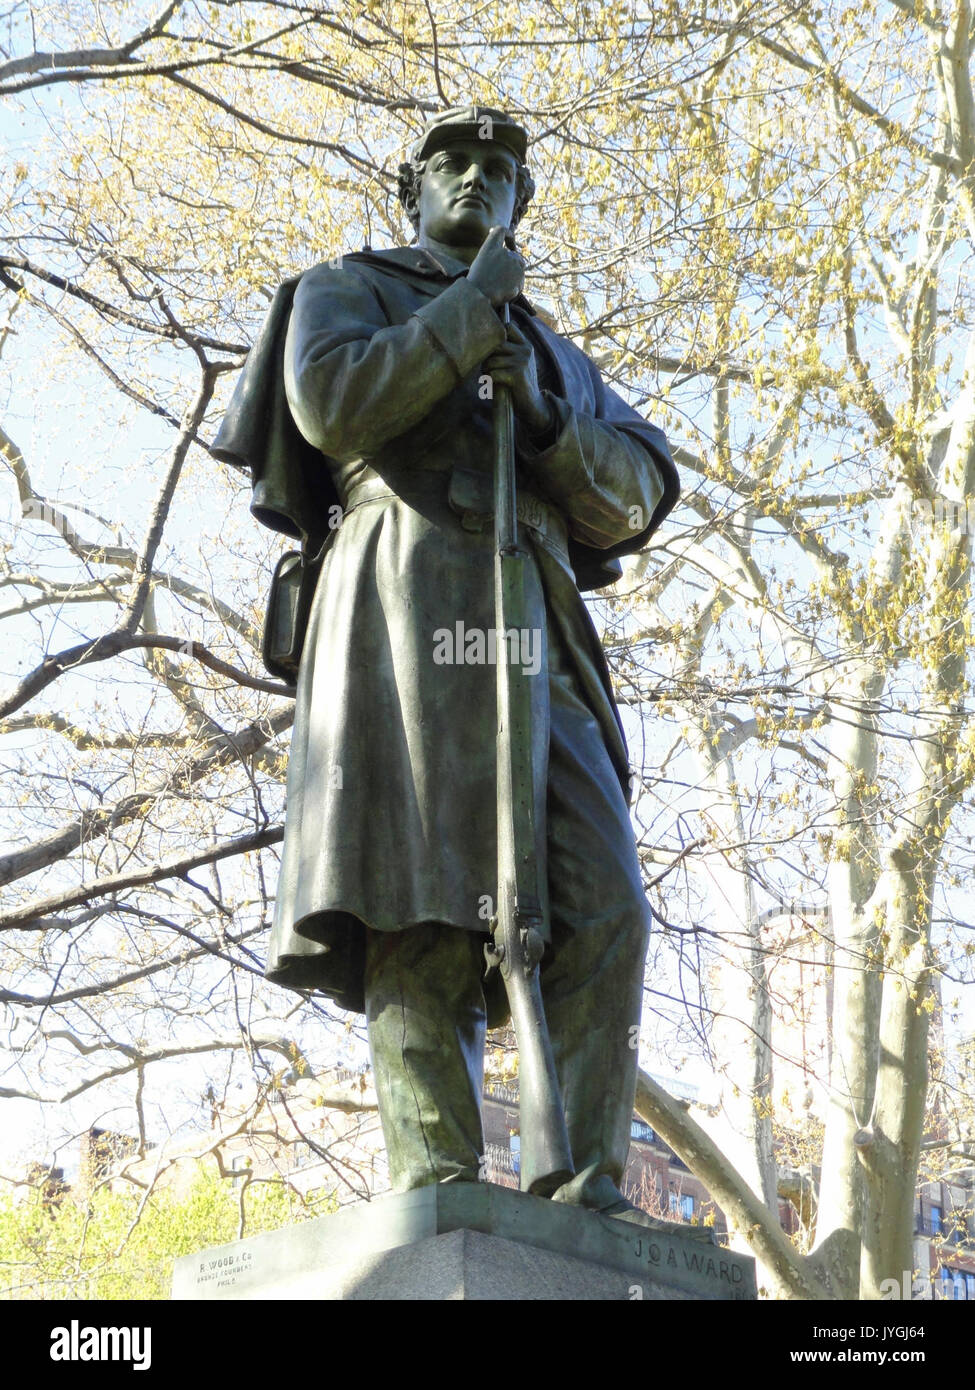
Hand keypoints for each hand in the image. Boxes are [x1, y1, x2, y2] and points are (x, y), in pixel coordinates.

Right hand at [467, 225, 523, 307]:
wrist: (479, 296)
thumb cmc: (476, 283)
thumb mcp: (480, 263)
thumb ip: (492, 255)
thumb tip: (505, 253)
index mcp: (491, 247)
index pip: (501, 231)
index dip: (508, 235)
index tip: (510, 243)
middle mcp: (504, 252)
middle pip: (514, 255)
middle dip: (511, 265)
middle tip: (501, 278)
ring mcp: (513, 263)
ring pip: (519, 268)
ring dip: (513, 277)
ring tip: (501, 287)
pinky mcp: (520, 275)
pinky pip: (520, 281)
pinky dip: (515, 287)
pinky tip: (505, 293)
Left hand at [482, 321, 554, 436]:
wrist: (532, 405)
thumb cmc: (520, 384)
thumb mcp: (518, 363)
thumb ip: (508, 351)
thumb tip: (484, 340)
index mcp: (526, 345)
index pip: (509, 328)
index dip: (497, 336)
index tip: (491, 348)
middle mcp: (525, 350)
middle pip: (496, 345)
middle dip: (487, 357)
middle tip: (487, 368)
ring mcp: (522, 362)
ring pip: (492, 360)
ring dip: (486, 370)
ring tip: (489, 377)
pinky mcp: (517, 374)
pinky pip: (493, 373)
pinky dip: (490, 381)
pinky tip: (493, 385)